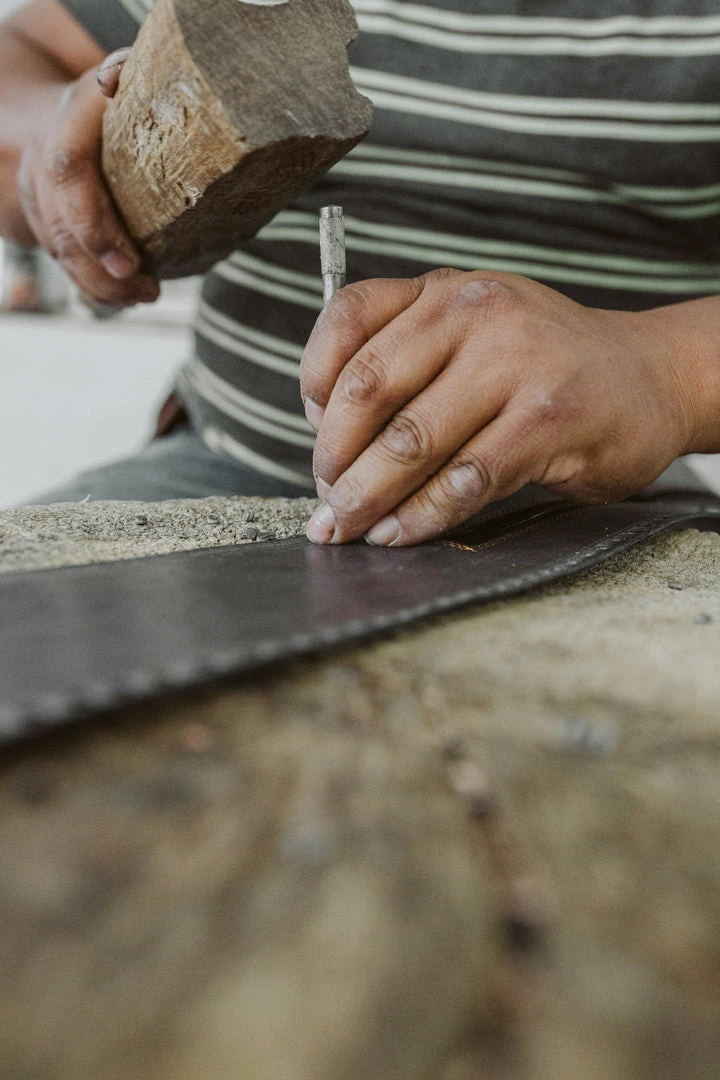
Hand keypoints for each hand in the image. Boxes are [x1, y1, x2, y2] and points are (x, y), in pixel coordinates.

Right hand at [16, 48, 158, 306]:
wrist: (53, 109)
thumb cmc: (110, 97)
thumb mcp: (124, 78)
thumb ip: (129, 78)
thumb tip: (128, 79)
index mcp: (66, 122)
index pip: (68, 174)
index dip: (94, 224)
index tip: (130, 262)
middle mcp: (43, 160)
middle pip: (63, 228)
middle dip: (104, 269)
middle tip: (148, 291)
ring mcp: (36, 194)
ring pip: (60, 252)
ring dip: (102, 285)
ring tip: (145, 296)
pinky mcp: (41, 220)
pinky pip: (62, 261)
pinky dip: (94, 286)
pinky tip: (124, 299)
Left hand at [300, 269, 697, 545]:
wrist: (649, 376)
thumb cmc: (546, 364)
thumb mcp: (475, 331)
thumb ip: (407, 360)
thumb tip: (328, 433)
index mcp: (444, 292)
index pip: (348, 318)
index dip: (312, 381)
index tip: (314, 432)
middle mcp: (476, 315)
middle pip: (368, 390)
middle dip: (333, 458)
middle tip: (327, 500)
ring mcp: (516, 366)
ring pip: (410, 442)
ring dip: (367, 497)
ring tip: (350, 527)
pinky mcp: (549, 423)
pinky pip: (463, 481)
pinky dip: (420, 517)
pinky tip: (400, 532)